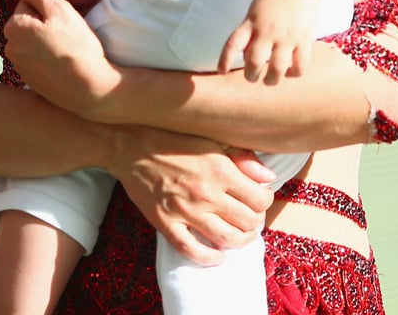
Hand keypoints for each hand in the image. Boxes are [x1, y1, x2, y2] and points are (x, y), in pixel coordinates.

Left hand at [4, 0, 120, 115]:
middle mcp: (12, 47)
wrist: (90, 91)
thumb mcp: (59, 10)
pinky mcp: (34, 79)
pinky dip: (57, 46)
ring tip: (82, 27)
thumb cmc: (76, 48)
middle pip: (37, 16)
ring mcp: (22, 65)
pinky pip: (43, 53)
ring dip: (59, 27)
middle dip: (61, 9)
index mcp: (14, 27)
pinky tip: (75, 48)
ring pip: (40, 34)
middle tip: (88, 9)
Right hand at [108, 125, 274, 264]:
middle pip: (247, 222)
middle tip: (251, 216)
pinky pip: (192, 251)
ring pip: (225, 239)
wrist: (130, 145)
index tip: (260, 197)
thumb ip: (242, 156)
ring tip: (240, 235)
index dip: (265, 200)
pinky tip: (217, 255)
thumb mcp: (211, 138)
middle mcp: (206, 193)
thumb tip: (267, 177)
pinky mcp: (166, 223)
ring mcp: (185, 211)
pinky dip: (209, 258)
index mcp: (219, 169)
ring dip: (239, 241)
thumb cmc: (172, 138)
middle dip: (255, 222)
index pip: (259, 198)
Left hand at [218, 0, 320, 84]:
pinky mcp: (304, 39)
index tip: (221, 71)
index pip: (233, 44)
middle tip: (252, 77)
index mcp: (252, 22)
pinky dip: (294, 73)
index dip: (225, 60)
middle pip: (255, 61)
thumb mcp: (254, 12)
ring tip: (270, 80)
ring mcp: (287, 36)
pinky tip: (290, 72)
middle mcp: (267, 30)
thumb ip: (248, 33)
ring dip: (272, 80)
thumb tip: (244, 58)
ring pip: (278, 68)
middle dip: (251, 75)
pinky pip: (299, 65)